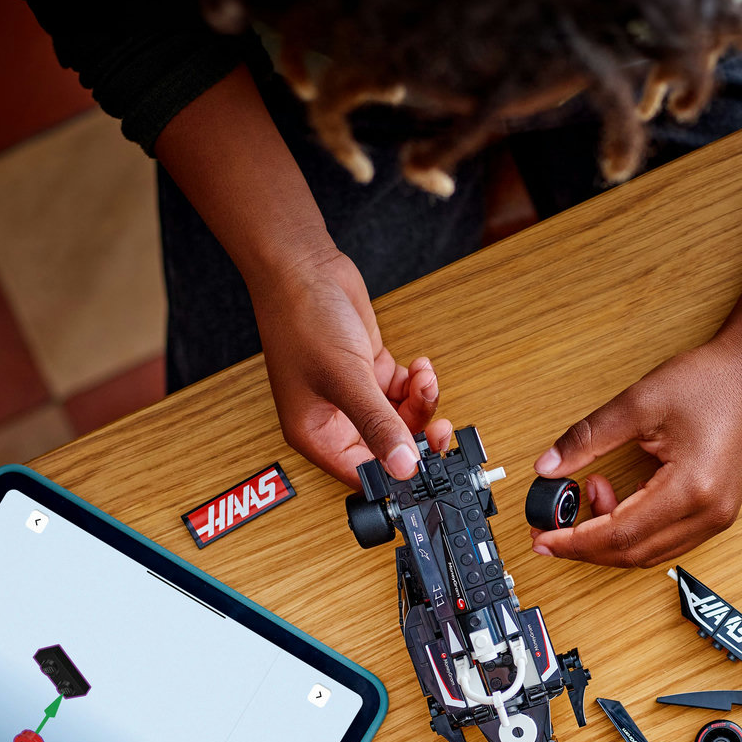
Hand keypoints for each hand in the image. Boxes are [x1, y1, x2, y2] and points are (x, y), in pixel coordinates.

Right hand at [251, 248, 450, 487]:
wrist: (302, 267)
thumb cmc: (302, 320)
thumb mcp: (346, 378)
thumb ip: (378, 424)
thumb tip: (403, 466)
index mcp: (316, 434)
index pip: (362, 473)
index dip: (396, 473)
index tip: (428, 467)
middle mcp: (333, 419)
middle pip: (387, 447)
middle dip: (416, 434)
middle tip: (439, 427)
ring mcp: (353, 395)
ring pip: (399, 418)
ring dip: (420, 403)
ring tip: (423, 379)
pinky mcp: (368, 372)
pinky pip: (401, 392)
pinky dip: (416, 383)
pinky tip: (418, 367)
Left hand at [529, 336, 741, 567]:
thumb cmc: (709, 382)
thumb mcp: (637, 403)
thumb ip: (587, 439)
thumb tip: (547, 468)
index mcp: (692, 489)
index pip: (620, 535)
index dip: (574, 541)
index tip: (541, 537)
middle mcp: (709, 514)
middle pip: (633, 554)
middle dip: (583, 546)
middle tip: (547, 530)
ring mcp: (717, 517)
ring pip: (648, 552)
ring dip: (607, 536)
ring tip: (588, 492)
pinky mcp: (716, 512)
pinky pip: (663, 539)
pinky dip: (630, 530)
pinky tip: (614, 498)